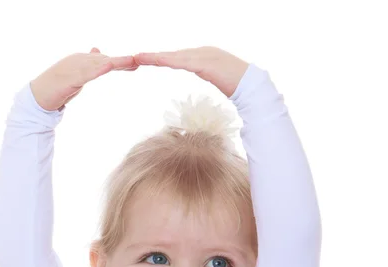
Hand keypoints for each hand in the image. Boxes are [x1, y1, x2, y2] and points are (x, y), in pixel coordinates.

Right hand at [30, 48, 138, 111]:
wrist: (39, 96)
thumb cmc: (58, 87)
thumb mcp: (77, 75)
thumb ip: (89, 66)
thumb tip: (98, 51)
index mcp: (83, 61)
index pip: (105, 61)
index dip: (121, 62)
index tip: (136, 64)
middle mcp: (80, 60)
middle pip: (105, 60)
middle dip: (122, 61)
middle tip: (139, 62)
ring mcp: (75, 67)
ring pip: (99, 64)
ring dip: (116, 62)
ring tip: (131, 62)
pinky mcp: (70, 78)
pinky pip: (86, 72)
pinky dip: (98, 69)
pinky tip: (108, 66)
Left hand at [133, 46, 248, 97]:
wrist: (252, 85)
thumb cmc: (238, 89)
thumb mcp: (219, 84)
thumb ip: (209, 81)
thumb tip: (202, 93)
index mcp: (204, 57)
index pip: (178, 58)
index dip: (162, 59)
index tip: (147, 60)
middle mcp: (202, 52)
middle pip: (172, 55)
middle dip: (154, 56)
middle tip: (135, 57)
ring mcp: (203, 55)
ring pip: (173, 56)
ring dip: (155, 57)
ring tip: (138, 57)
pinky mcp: (203, 62)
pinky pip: (181, 61)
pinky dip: (166, 60)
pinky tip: (155, 61)